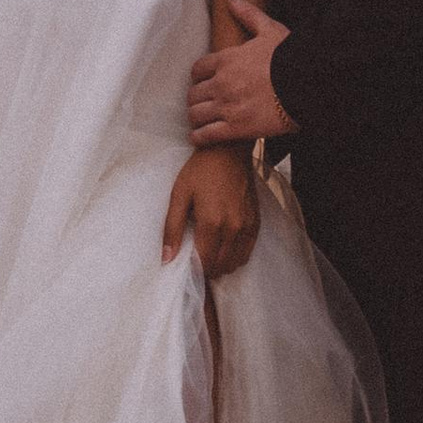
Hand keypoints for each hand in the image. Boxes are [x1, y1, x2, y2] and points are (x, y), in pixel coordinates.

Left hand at [162, 143, 261, 279]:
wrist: (229, 151)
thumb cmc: (200, 171)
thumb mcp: (179, 194)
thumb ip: (172, 228)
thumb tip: (167, 258)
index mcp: (211, 222)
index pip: (203, 263)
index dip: (193, 271)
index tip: (184, 268)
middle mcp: (232, 228)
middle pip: (219, 266)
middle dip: (205, 270)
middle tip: (194, 262)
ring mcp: (247, 226)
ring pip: (234, 263)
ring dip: (220, 266)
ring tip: (207, 256)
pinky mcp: (256, 222)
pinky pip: (247, 253)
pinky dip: (234, 258)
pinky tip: (223, 250)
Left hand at [187, 0, 291, 148]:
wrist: (307, 84)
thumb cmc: (290, 57)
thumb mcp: (269, 30)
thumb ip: (247, 14)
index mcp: (226, 59)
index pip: (197, 69)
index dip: (198, 77)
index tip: (202, 81)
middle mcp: (221, 83)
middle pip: (193, 93)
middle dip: (196, 98)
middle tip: (201, 103)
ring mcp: (227, 107)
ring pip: (196, 114)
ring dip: (196, 117)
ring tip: (200, 121)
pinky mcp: (236, 129)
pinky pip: (206, 135)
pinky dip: (199, 137)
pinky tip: (199, 137)